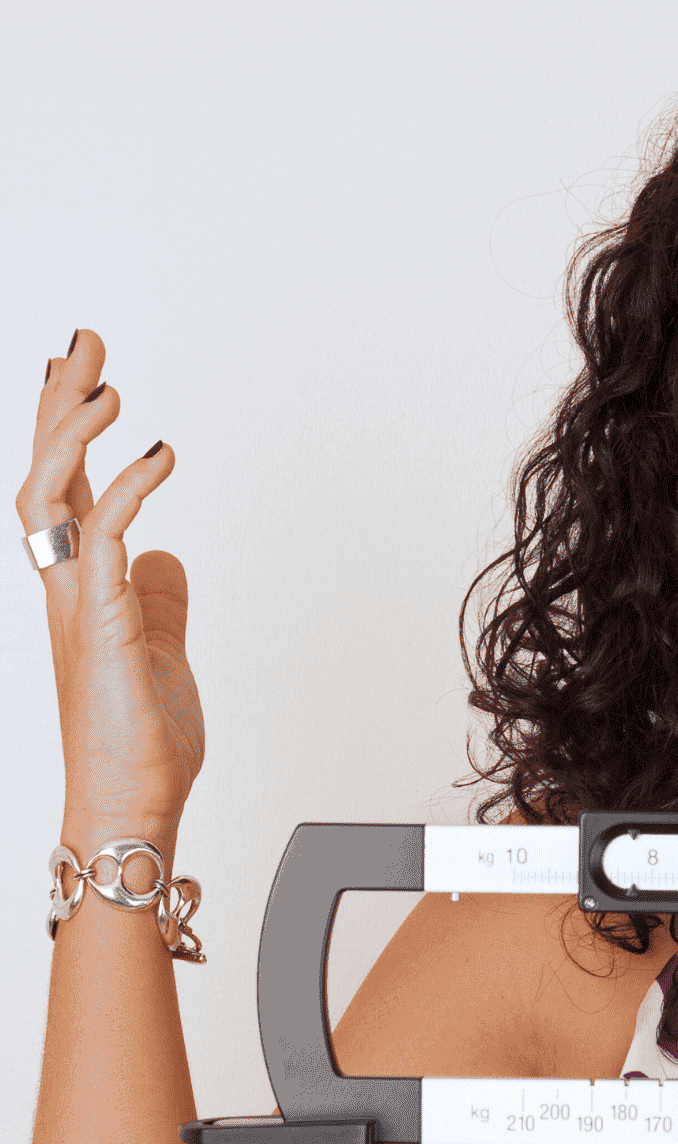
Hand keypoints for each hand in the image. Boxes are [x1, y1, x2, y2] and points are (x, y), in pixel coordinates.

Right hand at [18, 331, 203, 851]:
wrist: (131, 803)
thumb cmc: (141, 739)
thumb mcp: (160, 649)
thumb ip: (159, 599)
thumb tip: (166, 556)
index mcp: (81, 587)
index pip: (64, 489)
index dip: (66, 428)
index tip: (79, 371)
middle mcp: (67, 587)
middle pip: (46, 474)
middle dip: (60, 403)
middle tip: (84, 340)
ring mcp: (79, 605)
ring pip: (54, 497)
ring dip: (77, 433)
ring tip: (106, 382)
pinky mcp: (105, 627)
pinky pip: (108, 541)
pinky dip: (130, 490)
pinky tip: (157, 455)